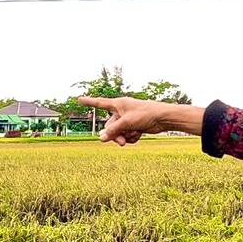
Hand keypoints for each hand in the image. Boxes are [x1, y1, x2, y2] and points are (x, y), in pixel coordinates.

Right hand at [76, 96, 200, 144]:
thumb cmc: (146, 114)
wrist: (163, 118)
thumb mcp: (126, 122)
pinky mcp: (134, 126)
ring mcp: (128, 120)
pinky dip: (131, 137)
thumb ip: (113, 131)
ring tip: (133, 136)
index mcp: (118, 104)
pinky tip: (139, 135)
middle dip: (114, 135)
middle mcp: (121, 111)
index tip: (79, 99)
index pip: (99, 103)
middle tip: (120, 142)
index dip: (89, 102)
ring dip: (124, 137)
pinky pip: (126, 135)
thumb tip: (101, 139)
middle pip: (109, 126)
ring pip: (118, 133)